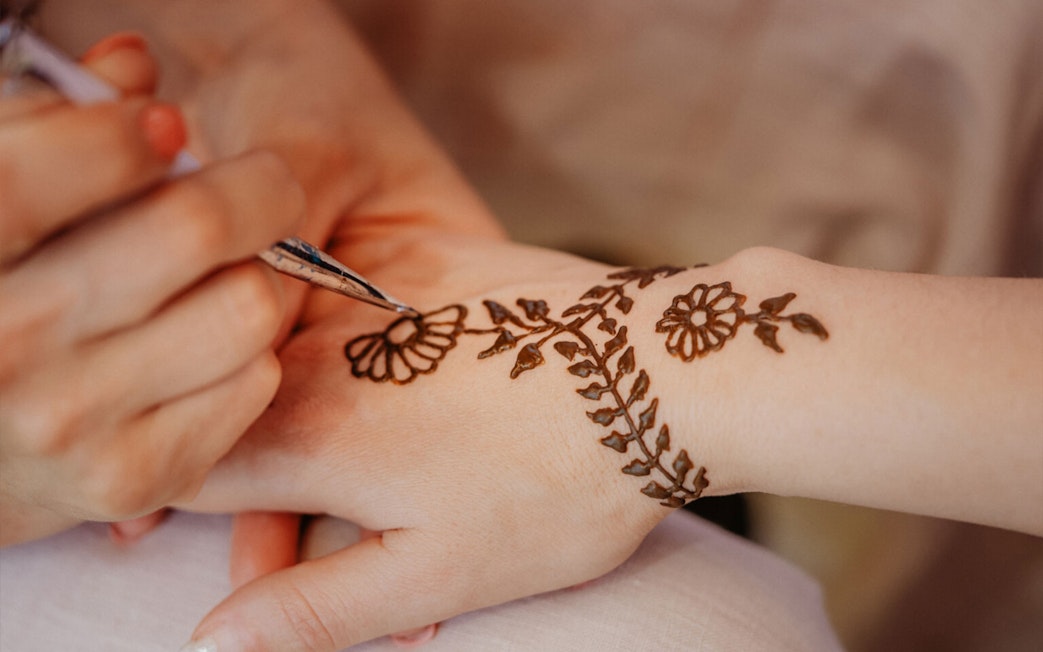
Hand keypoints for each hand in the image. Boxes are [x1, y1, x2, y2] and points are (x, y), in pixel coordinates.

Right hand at [0, 35, 304, 544]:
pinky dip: (247, 355)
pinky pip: (257, 382)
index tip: (163, 131)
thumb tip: (137, 65)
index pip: (67, 159)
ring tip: (218, 279)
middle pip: (198, 225)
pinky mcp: (137, 477)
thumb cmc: (0, 289)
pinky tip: (201, 350)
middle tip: (258, 188)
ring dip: (252, 280)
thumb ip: (55, 120)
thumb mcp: (1, 192)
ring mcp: (72, 421)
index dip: (132, 131)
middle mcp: (5, 343)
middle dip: (254, 188)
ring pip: (250, 308)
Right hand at [184, 232, 683, 650]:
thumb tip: (208, 644)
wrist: (666, 372)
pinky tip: (425, 389)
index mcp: (309, 433)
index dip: (184, 503)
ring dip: (312, 412)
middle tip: (334, 514)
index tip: (223, 530)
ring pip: (290, 355)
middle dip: (259, 470)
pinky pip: (351, 303)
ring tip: (403, 460)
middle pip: (234, 406)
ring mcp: (371, 291)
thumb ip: (311, 607)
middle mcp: (321, 348)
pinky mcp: (422, 258)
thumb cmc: (560, 486)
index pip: (188, 462)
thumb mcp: (437, 572)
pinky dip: (362, 353)